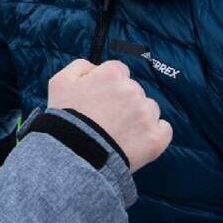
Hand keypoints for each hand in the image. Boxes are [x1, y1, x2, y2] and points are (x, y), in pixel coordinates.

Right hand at [47, 59, 171, 171]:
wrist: (75, 156)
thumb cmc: (65, 118)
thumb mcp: (59, 82)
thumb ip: (80, 66)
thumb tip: (96, 68)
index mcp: (112, 74)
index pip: (118, 71)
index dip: (108, 85)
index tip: (100, 100)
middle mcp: (133, 89)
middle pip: (134, 90)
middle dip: (123, 101)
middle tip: (106, 119)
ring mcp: (147, 114)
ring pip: (149, 109)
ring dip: (138, 117)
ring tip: (119, 133)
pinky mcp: (157, 137)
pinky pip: (164, 129)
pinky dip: (153, 134)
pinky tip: (136, 141)